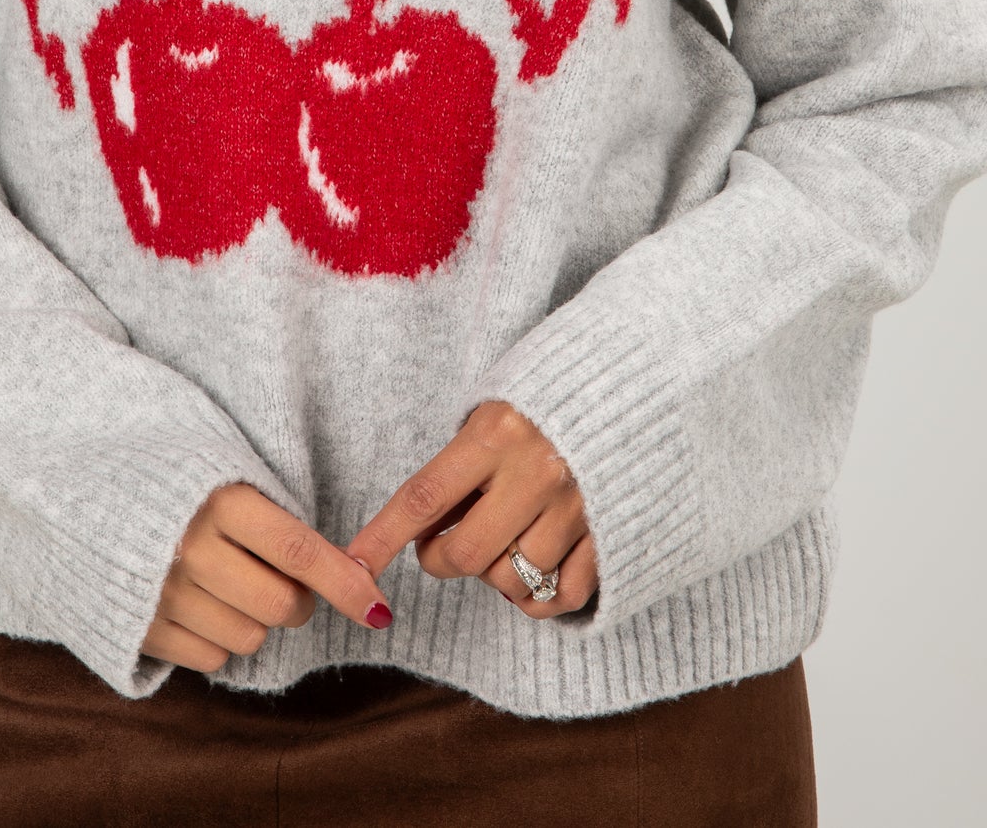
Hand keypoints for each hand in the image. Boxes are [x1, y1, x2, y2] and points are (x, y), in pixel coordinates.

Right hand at [143, 482, 393, 672]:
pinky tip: (197, 602)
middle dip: (298, 599)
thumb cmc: (171, 474)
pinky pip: (211, 659)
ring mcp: (162, 595)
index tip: (379, 609)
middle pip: (281, 606)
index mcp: (220, 501)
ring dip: (254, 618)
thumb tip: (349, 568)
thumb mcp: (223, 469)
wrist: (78, 489)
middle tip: (282, 578)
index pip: (301, 553)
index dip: (346, 583)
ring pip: (250, 637)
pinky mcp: (140, 629)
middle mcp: (191, 551)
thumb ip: (275, 512)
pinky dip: (216, 637)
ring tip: (226, 581)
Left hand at [344, 401, 596, 619]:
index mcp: (498, 432)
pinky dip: (539, 597)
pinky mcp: (610, 536)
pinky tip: (535, 568)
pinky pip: (559, 598)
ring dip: (494, 575)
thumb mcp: (495, 410)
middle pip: (466, 555)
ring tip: (504, 541)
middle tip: (443, 546)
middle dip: (442, 560)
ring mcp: (578, 509)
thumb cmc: (547, 399)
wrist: (633, 388)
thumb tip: (425, 529)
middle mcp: (536, 473)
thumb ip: (462, 465)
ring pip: (510, 582)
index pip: (424, 496)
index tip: (353, 565)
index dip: (383, 537)